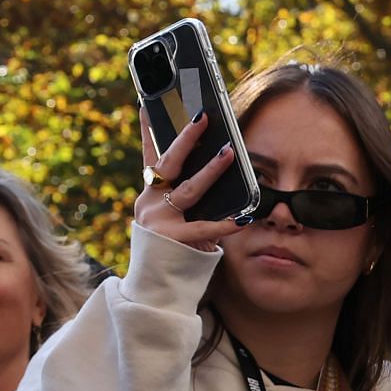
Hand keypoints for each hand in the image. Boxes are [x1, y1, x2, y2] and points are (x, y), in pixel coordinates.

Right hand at [136, 113, 248, 252]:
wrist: (152, 285)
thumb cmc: (168, 246)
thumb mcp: (167, 216)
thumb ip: (181, 195)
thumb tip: (211, 166)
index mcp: (148, 195)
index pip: (149, 156)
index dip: (147, 130)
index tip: (147, 104)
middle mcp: (150, 203)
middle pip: (169, 164)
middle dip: (187, 139)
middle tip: (203, 118)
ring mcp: (161, 221)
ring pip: (189, 190)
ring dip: (211, 170)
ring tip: (229, 152)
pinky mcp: (174, 241)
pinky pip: (205, 229)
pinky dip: (225, 224)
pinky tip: (243, 218)